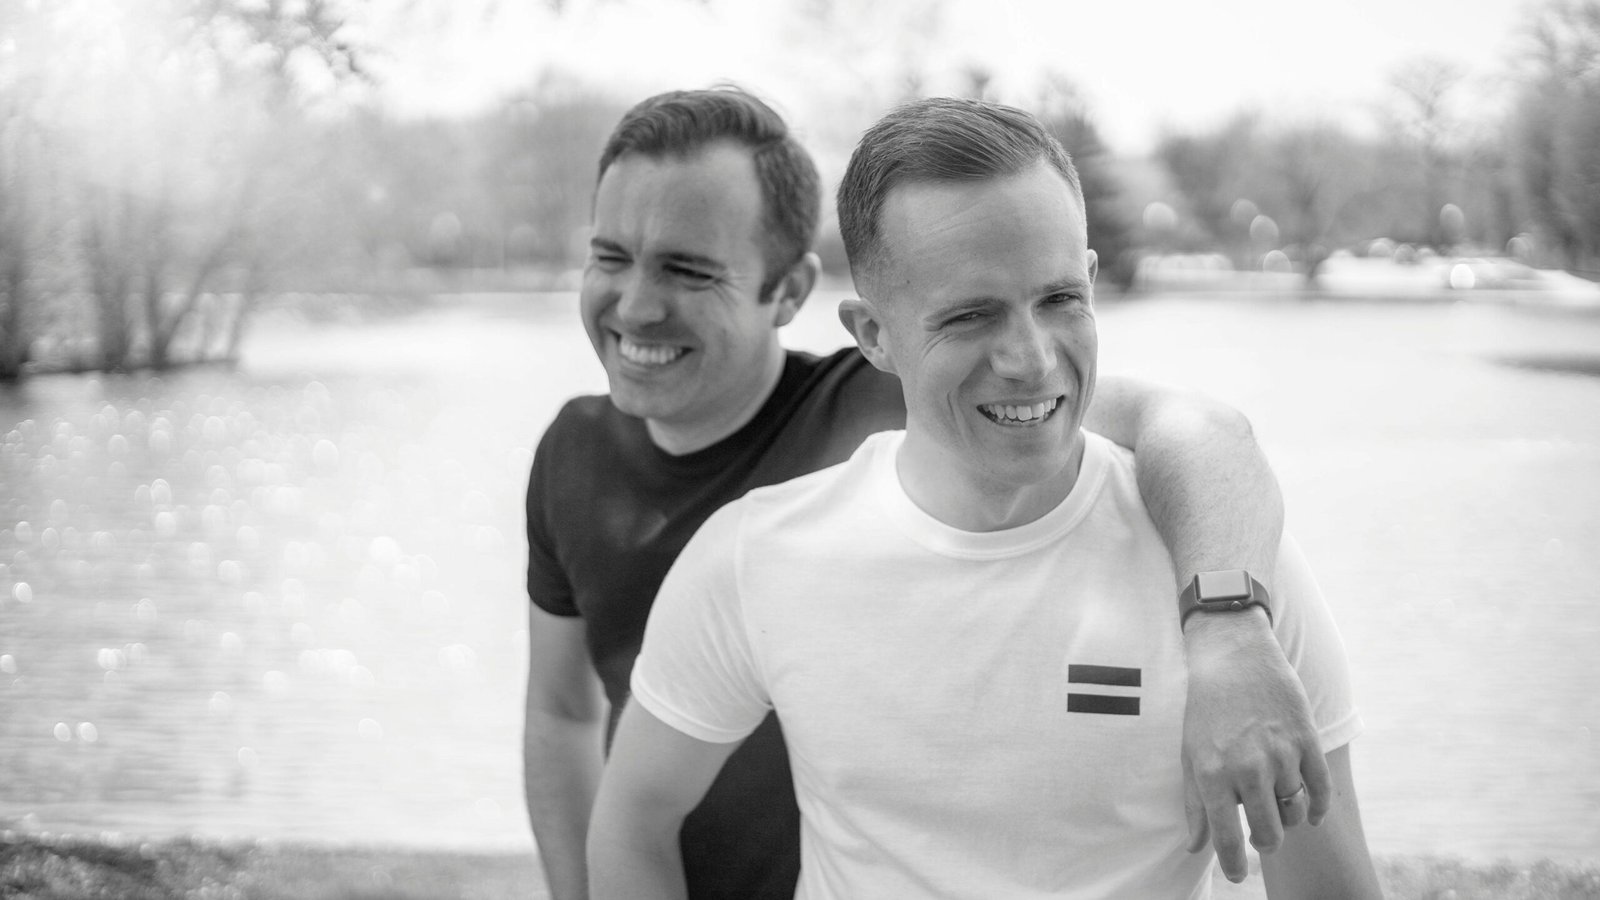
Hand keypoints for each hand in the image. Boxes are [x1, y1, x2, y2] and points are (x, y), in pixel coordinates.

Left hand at [1180, 611, 1329, 882]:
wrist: (1233, 654)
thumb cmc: (1205, 707)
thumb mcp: (1189, 754)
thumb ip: (1194, 804)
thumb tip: (1197, 848)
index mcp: (1212, 773)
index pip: (1227, 839)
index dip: (1235, 865)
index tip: (1239, 875)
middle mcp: (1248, 767)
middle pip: (1270, 833)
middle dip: (1266, 844)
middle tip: (1261, 839)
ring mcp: (1281, 753)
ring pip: (1294, 812)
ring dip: (1287, 818)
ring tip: (1276, 807)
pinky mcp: (1307, 738)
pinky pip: (1320, 790)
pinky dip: (1317, 807)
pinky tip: (1308, 811)